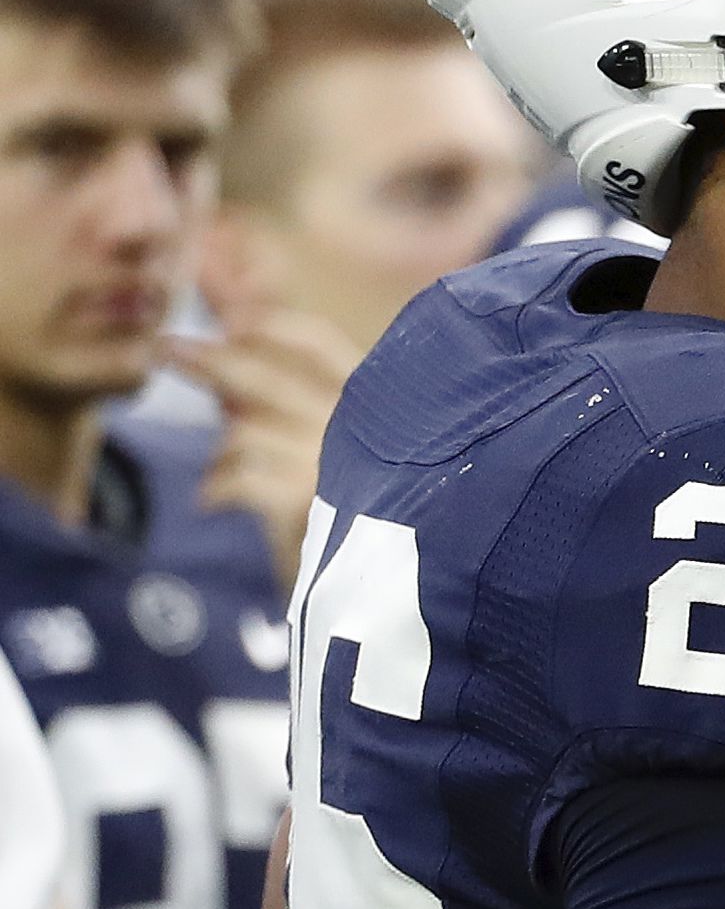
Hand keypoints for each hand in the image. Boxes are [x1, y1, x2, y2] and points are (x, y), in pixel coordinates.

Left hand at [164, 310, 359, 588]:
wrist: (372, 589)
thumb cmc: (349, 510)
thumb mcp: (330, 447)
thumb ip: (288, 402)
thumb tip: (230, 352)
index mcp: (376, 400)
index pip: (320, 341)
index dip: (271, 325)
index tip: (231, 319)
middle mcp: (360, 424)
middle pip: (266, 375)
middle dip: (209, 358)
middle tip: (164, 347)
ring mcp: (332, 461)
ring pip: (243, 431)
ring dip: (223, 451)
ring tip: (226, 474)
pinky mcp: (303, 503)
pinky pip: (233, 477)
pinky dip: (217, 488)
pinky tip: (215, 501)